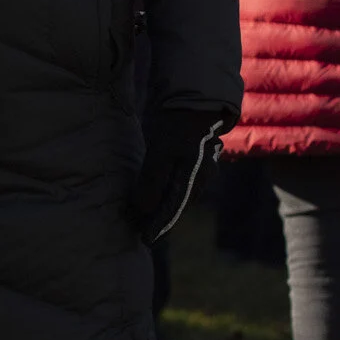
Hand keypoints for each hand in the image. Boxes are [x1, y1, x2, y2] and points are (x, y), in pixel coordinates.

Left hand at [128, 108, 225, 240]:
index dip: (157, 226)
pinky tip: (152, 195)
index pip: (173, 211)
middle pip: (176, 206)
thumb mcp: (162, 151)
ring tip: (142, 218)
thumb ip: (153, 180)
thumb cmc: (177, 124)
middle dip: (158, 221)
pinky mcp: (189, 160)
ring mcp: (197, 169)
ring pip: (176, 196)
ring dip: (159, 207)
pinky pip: (175, 183)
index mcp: (194, 179)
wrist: (192, 99)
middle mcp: (199, 178)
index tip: (144, 240)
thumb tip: (144, 210)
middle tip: (140, 234)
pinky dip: (162, 193)